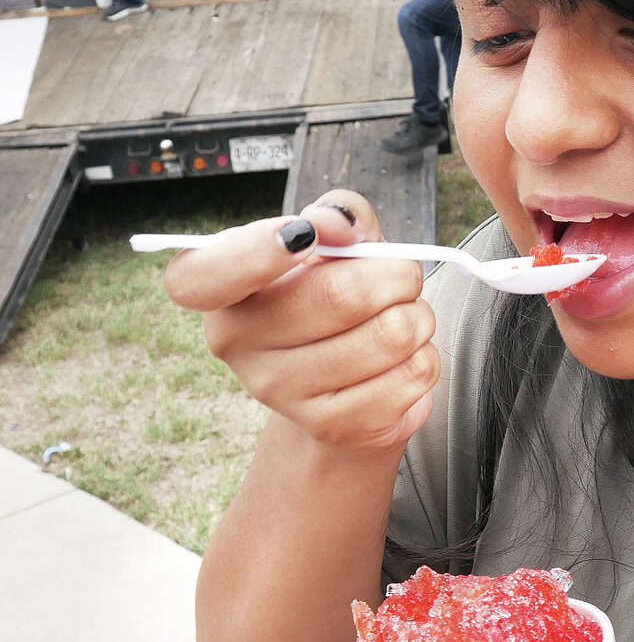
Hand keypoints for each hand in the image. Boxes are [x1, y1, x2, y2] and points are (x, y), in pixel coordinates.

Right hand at [161, 190, 438, 451]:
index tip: (306, 235)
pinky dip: (425, 358)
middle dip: (397, 275)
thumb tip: (337, 223)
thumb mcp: (329, 243)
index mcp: (218, 291)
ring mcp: (280, 392)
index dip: (254, 252)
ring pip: (389, 337)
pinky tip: (405, 359)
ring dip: (419, 317)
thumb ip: (334, 215)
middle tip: (404, 275)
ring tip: (406, 318)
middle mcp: (236, 344)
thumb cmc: (330, 297)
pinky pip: (410, 377)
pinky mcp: (331, 426)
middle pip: (340, 297)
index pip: (199, 278)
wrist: (342, 386)